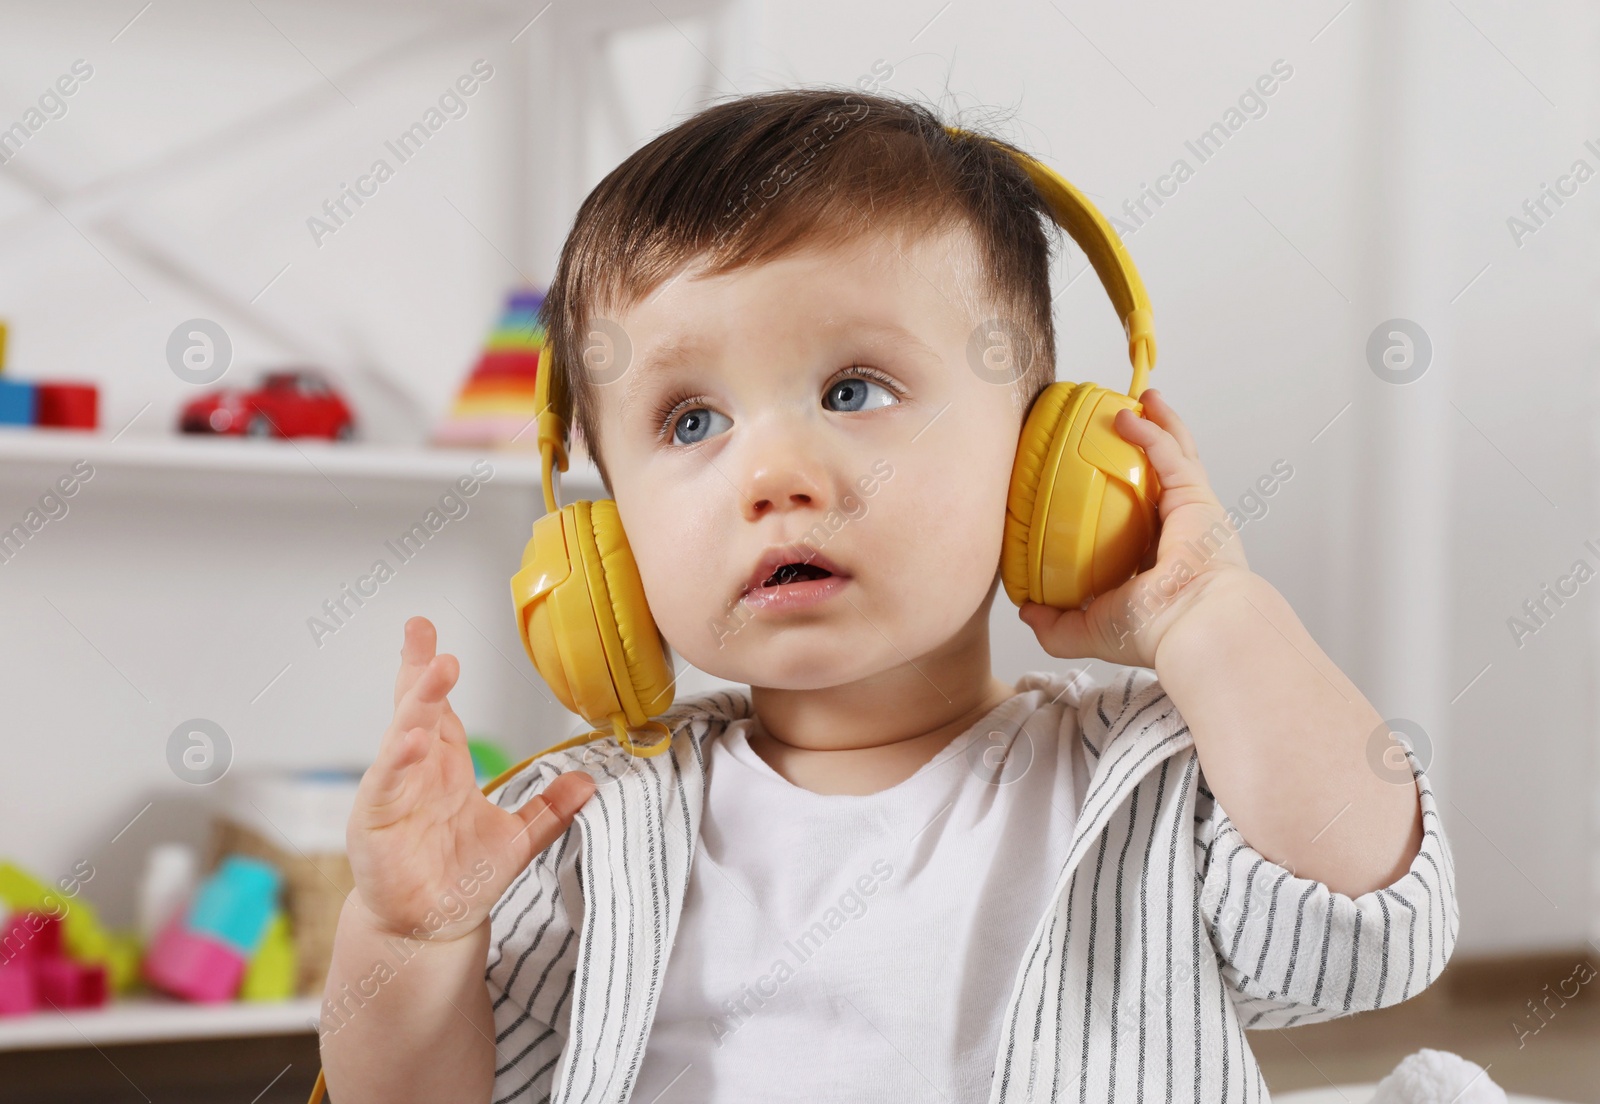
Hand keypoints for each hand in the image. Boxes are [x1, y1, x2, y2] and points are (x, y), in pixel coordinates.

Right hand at [345, 616, 595, 942]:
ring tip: (435, 670)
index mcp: (445, 765)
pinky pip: (386, 785)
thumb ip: (551, 809)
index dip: (430, 670)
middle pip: (415, 710)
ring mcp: (392, 794)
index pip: (438, 707)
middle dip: (420, 672)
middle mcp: (416, 771)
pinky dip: (397, 762)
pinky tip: (413, 742)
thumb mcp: (519, 839)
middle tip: (426, 634)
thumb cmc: (463, 878)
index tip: (426, 631)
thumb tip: (588, 780)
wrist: (430, 928)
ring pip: (401, 738)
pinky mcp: (376, 822)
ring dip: (416, 706)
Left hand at [1017, 388, 1251, 668]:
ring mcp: (1192, 513)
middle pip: (1164, 479)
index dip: (1125, 497)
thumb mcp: (1089, 629)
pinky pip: (1171, 454)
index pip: (1143, 521)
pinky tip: (1128, 413)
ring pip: (1176, 457)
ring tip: (1136, 402)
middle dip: (1149, 449)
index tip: (1099, 479)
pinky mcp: (1196, 496)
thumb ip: (1057, 624)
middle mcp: (1179, 534)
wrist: (1192, 625)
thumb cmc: (1154, 630)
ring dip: (1157, 426)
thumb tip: (1027, 609)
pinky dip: (1151, 430)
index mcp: (1159, 563)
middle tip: (1122, 425)